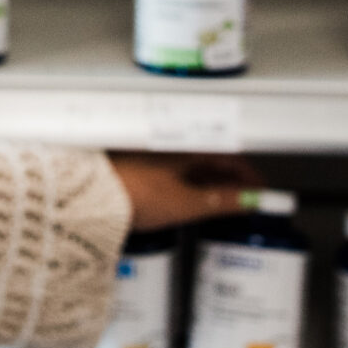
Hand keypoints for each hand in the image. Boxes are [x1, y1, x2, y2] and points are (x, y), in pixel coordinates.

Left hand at [105, 153, 260, 229]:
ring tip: (219, 203)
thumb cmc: (133, 194)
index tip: (259, 192)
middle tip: (243, 199)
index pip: (228, 155)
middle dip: (230, 179)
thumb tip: (250, 201)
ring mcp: (150, 154)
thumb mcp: (186, 203)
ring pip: (190, 165)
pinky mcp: (134, 167)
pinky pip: (173, 171)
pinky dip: (188, 184)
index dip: (248, 175)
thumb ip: (221, 202)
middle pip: (210, 158)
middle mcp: (168, 144)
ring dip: (209, 182)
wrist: (89, 198)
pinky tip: (186, 199)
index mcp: (185, 146)